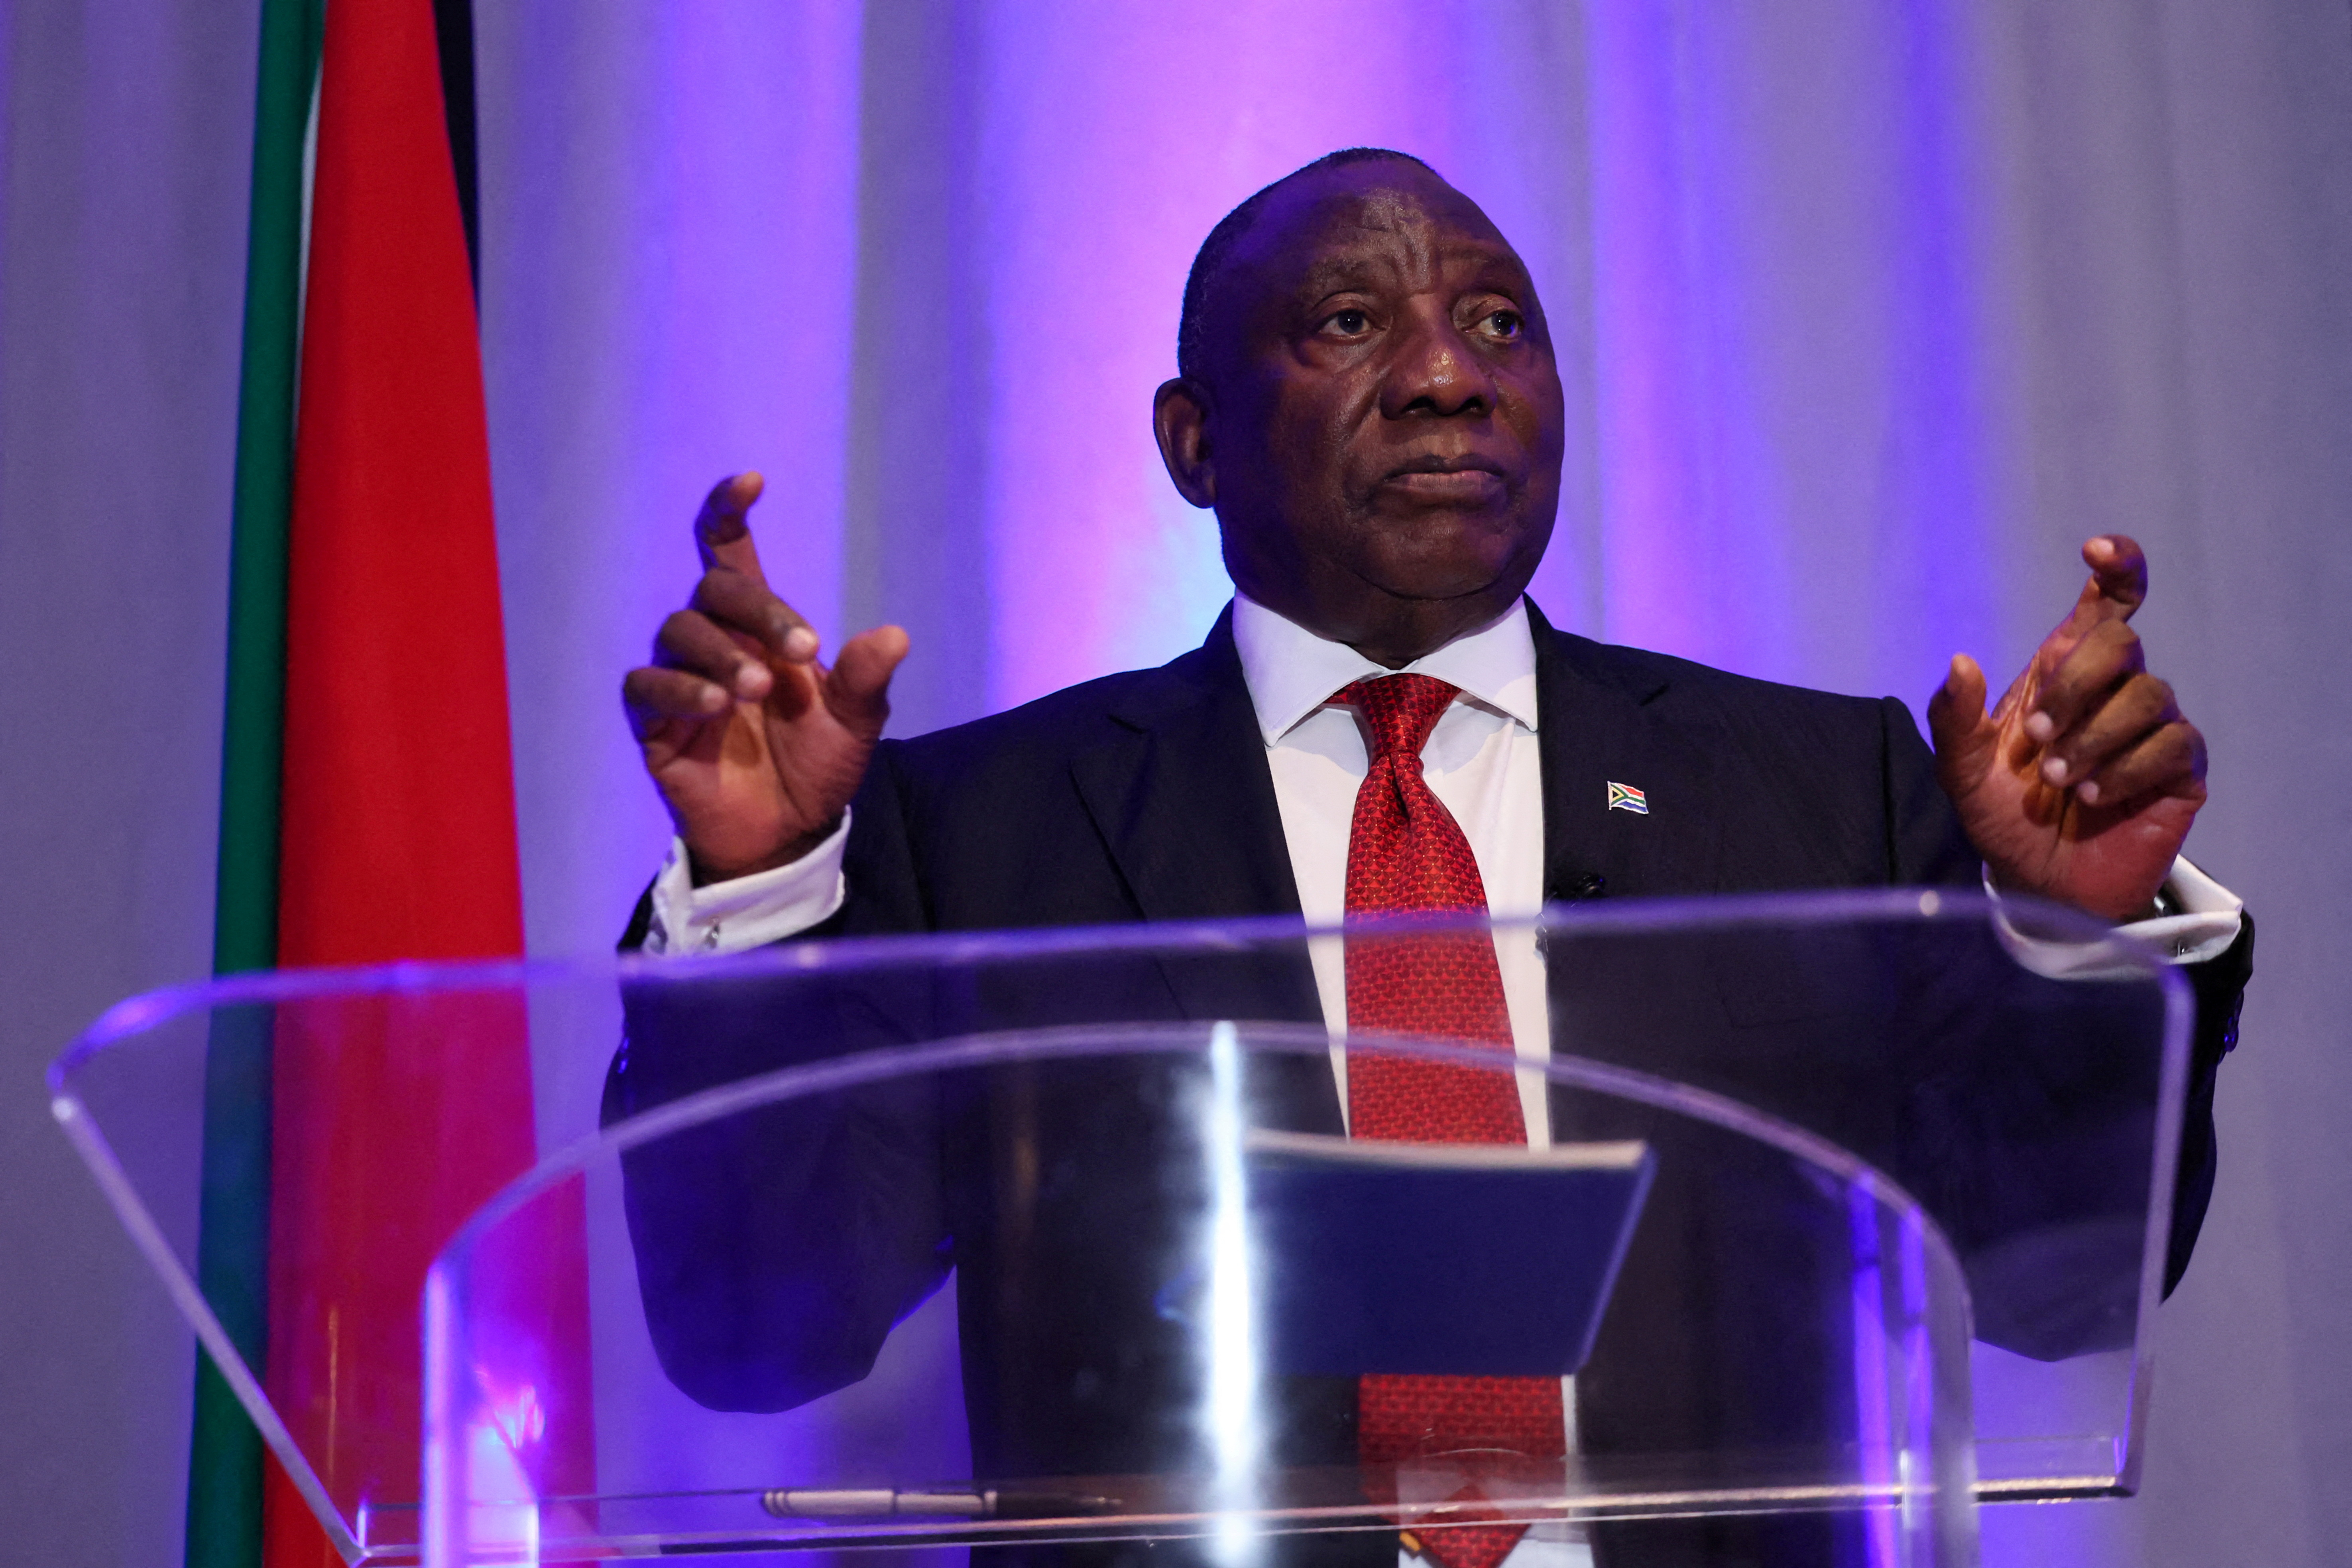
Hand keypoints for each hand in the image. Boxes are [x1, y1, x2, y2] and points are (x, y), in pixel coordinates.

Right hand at [621, 473, 907, 881]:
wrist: (789, 831)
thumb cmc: (817, 764)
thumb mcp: (855, 722)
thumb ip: (866, 679)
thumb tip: (894, 636)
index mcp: (756, 625)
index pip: (727, 549)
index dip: (728, 510)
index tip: (751, 480)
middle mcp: (713, 640)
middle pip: (714, 590)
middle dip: (758, 610)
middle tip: (801, 649)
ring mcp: (678, 677)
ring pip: (679, 632)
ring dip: (722, 655)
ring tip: (757, 691)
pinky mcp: (652, 721)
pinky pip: (646, 686)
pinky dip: (680, 690)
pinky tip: (717, 708)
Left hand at [1926, 536, 2207, 921]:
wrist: (2037, 879)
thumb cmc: (2003, 816)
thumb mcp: (1962, 771)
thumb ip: (1953, 718)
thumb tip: (1959, 663)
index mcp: (2064, 673)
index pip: (2110, 604)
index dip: (2119, 566)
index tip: (2097, 550)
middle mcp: (2114, 690)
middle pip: (2121, 643)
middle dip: (2075, 686)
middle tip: (2038, 738)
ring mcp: (2152, 727)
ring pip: (2148, 696)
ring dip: (2093, 740)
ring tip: (2059, 781)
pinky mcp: (2180, 770)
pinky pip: (2172, 745)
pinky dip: (2124, 771)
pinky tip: (2093, 795)